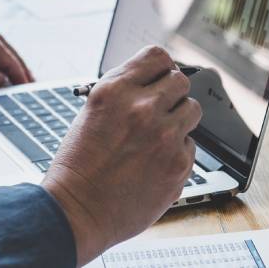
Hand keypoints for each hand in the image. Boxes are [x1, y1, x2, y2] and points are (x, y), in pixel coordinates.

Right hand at [41, 46, 201, 266]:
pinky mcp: (179, 163)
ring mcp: (164, 135)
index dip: (161, 68)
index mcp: (115, 90)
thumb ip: (125, 93)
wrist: (76, 213)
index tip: (160, 78)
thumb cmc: (79, 167)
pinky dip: (177, 152)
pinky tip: (155, 164)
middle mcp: (142, 107)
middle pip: (181, 80)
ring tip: (159, 138)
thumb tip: (153, 81)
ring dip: (179, 120)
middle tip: (160, 111)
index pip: (157, 56)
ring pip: (192, 109)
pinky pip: (191, 144)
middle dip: (172, 94)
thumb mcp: (92, 113)